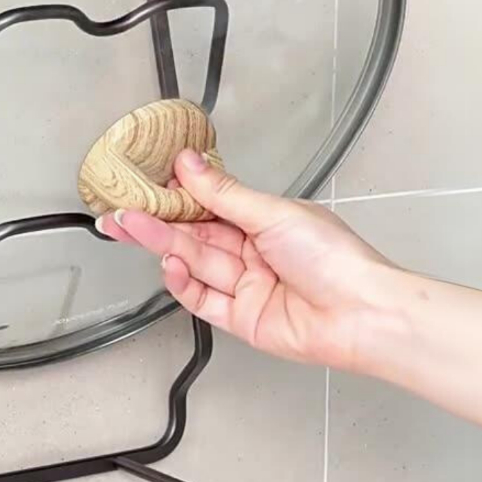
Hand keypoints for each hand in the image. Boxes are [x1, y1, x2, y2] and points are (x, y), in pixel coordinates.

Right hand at [95, 148, 397, 368]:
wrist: (362, 314)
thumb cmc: (335, 258)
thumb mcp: (273, 213)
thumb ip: (224, 193)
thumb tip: (189, 163)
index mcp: (266, 221)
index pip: (211, 205)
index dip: (177, 196)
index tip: (145, 185)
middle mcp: (254, 253)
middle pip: (195, 235)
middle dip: (156, 222)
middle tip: (119, 213)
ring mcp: (247, 287)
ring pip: (195, 264)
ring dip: (164, 246)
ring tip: (132, 228)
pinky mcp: (243, 319)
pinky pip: (204, 300)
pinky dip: (183, 283)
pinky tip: (168, 265)